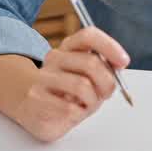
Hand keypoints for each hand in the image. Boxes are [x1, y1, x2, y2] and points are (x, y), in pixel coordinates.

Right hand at [11, 27, 128, 142]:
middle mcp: (54, 58)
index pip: (88, 36)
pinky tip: (71, 113)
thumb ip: (101, 69)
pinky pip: (69, 108)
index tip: (123, 62)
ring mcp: (42, 77)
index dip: (109, 46)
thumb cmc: (64, 93)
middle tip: (106, 94)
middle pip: (91, 63)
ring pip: (82, 86)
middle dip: (107, 83)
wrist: (27, 105)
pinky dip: (78, 114)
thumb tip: (119, 64)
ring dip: (92, 101)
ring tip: (86, 106)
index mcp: (68, 48)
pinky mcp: (35, 98)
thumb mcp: (84, 77)